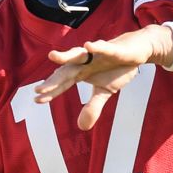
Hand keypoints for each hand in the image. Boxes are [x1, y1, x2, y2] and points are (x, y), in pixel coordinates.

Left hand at [34, 24, 171, 129]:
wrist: (135, 51)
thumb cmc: (116, 69)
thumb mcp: (105, 92)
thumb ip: (92, 107)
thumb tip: (81, 127)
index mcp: (81, 72)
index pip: (63, 83)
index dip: (51, 91)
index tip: (37, 100)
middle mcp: (84, 62)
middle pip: (66, 71)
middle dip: (54, 80)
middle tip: (39, 89)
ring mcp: (96, 54)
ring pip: (78, 54)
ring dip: (66, 56)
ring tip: (53, 56)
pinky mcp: (111, 48)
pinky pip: (102, 47)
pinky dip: (95, 47)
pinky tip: (88, 45)